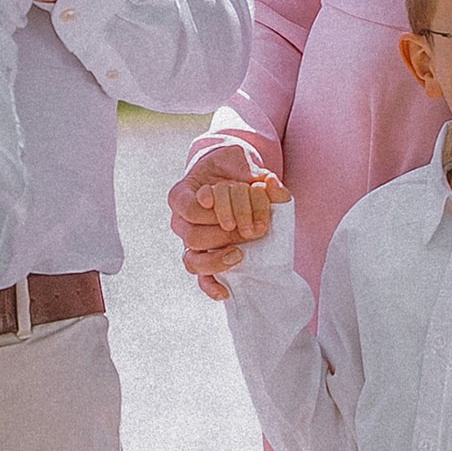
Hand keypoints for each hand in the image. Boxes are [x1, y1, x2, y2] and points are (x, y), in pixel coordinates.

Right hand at [169, 138, 286, 300]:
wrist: (227, 177)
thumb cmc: (228, 167)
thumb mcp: (236, 158)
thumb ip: (250, 167)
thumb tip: (271, 185)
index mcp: (181, 195)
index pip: (187, 207)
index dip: (207, 210)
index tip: (220, 204)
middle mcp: (180, 222)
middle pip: (193, 236)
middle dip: (222, 235)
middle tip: (248, 231)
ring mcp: (190, 243)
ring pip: (193, 260)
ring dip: (217, 260)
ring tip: (240, 254)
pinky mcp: (203, 258)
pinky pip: (201, 279)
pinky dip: (211, 286)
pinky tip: (225, 292)